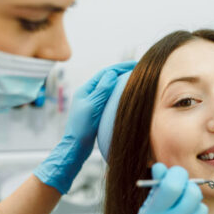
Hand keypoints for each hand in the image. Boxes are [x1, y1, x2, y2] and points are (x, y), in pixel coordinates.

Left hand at [34, 61, 135, 193]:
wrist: (75, 148)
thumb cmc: (81, 128)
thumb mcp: (92, 106)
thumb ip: (102, 90)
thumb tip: (112, 73)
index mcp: (85, 90)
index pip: (106, 73)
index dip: (120, 67)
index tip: (135, 64)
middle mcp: (88, 94)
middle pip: (107, 79)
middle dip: (122, 73)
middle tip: (138, 71)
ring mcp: (92, 104)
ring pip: (109, 89)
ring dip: (121, 84)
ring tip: (135, 82)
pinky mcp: (96, 113)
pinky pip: (110, 100)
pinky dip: (119, 96)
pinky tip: (127, 100)